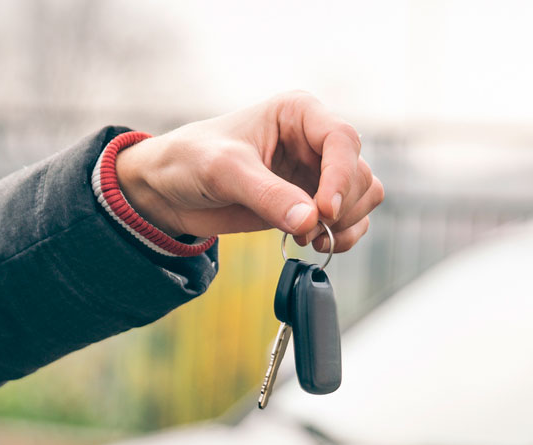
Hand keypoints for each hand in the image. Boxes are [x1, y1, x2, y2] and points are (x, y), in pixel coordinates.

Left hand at [114, 91, 382, 251]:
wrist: (169, 189)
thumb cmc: (191, 160)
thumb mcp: (224, 171)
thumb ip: (267, 195)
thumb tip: (311, 222)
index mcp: (298, 113)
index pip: (343, 140)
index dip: (341, 177)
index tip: (323, 211)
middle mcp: (314, 140)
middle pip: (360, 173)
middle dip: (341, 207)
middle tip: (309, 230)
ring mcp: (316, 173)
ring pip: (363, 197)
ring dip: (345, 223)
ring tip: (307, 238)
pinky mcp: (311, 203)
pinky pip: (351, 220)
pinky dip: (342, 237)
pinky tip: (311, 244)